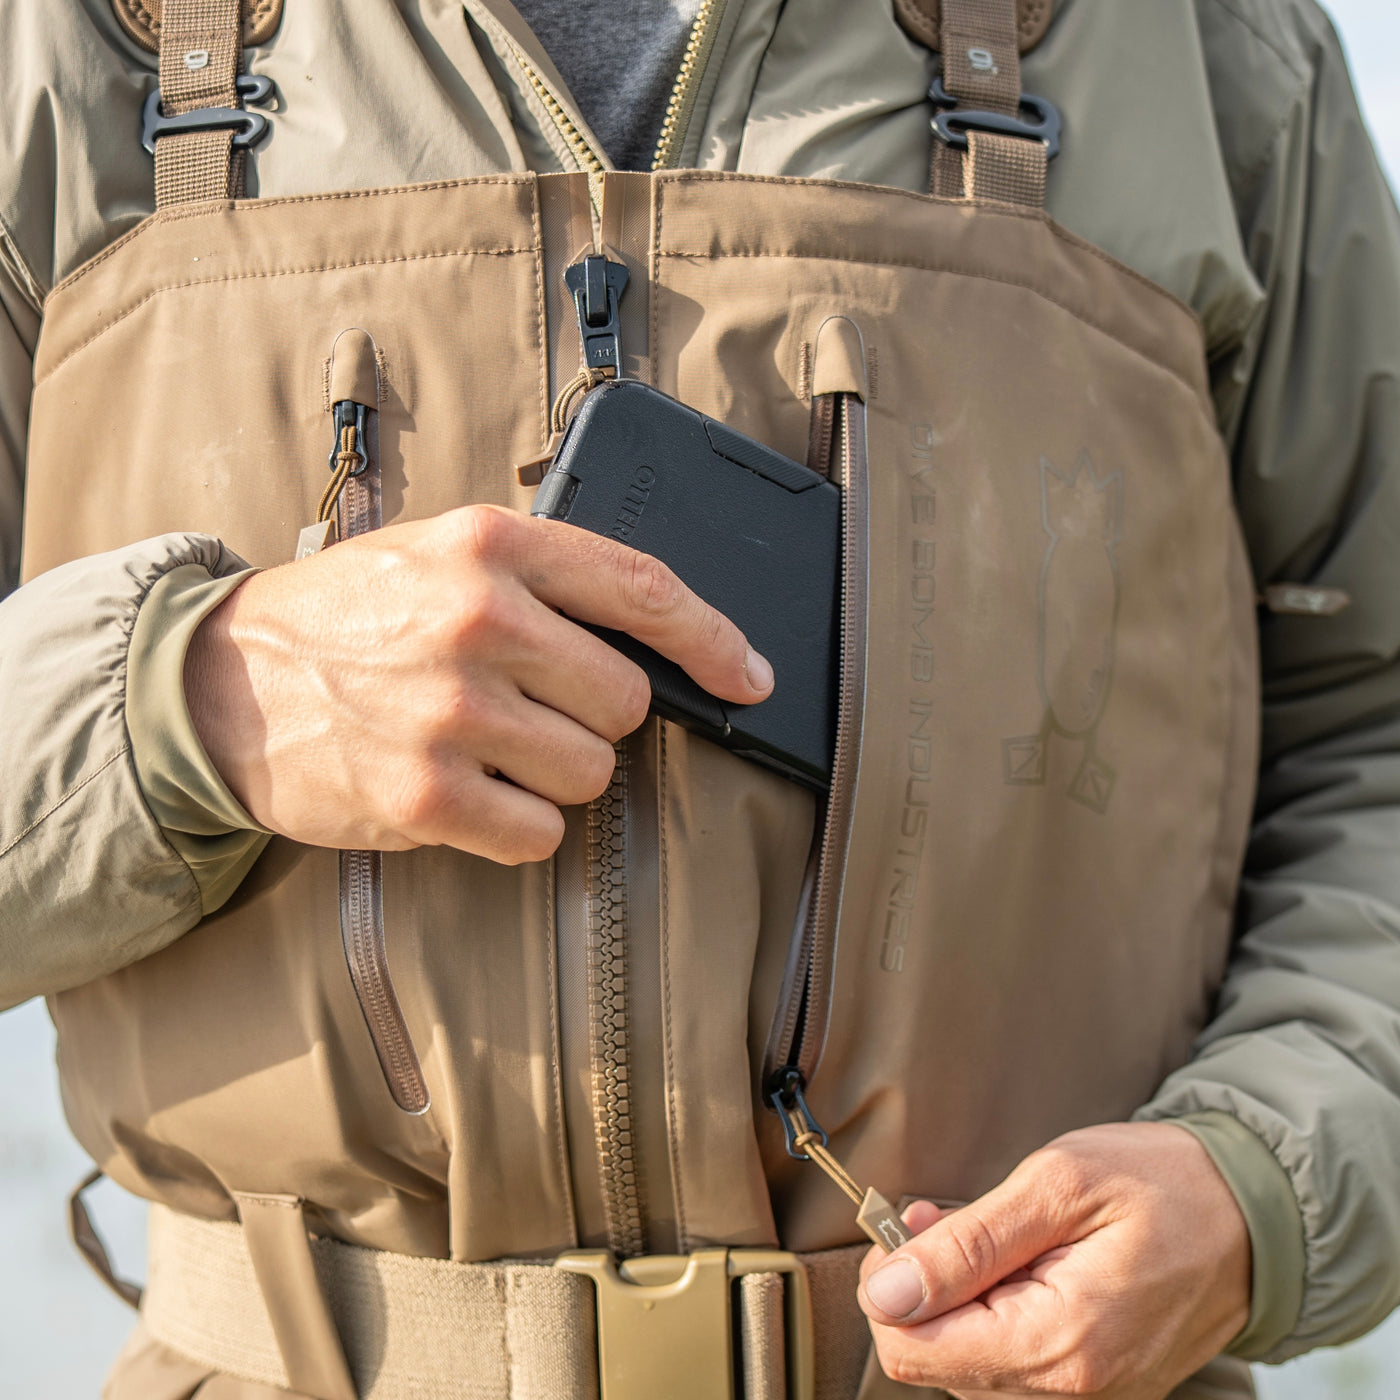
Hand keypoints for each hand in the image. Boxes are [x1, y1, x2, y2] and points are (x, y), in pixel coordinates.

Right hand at [185, 505, 772, 861]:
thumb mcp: (439, 554)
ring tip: (489, 746)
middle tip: (533, 706)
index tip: (749, 676)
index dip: (713, 639)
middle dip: (596, 714)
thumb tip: (658, 638)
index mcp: (491, 546)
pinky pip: (540, 835)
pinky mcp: (426, 796)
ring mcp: (451, 711)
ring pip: (592, 771)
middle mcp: (477, 620)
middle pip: (626, 699)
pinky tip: (467, 792)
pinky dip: (517, 825)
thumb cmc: (348, 615)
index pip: (642, 588)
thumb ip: (543, 579)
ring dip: (557, 773)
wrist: (226, 680)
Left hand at [857, 1122, 1250, 1398]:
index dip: (890, 1284)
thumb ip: (967, 1244)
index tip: (909, 1225)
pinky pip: (1009, 1365)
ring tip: (985, 1232)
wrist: (1251, 1215)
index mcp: (1061, 1346)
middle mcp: (1072, 1394)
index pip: (914, 1352)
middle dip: (923, 1287)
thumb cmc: (1161, 1184)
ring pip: (965, 1366)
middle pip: (932, 1362)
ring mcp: (1086, 1398)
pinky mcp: (1092, 1387)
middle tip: (944, 1216)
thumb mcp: (1057, 1185)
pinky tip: (1009, 1261)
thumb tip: (888, 1293)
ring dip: (955, 1297)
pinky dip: (990, 1311)